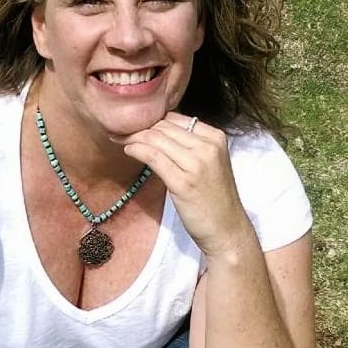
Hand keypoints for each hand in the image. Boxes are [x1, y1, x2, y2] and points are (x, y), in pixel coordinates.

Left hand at [117, 112, 249, 256]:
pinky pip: (154, 157)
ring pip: (156, 139)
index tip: (135, 125)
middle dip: (139, 127)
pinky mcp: (183, 182)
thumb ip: (190, 145)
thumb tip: (157, 131)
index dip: (151, 119)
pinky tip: (128, 150)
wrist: (227, 230)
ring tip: (120, 139)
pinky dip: (137, 150)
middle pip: (164, 126)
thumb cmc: (213, 198)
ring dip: (134, 137)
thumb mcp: (208, 163)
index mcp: (215, 137)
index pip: (175, 118)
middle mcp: (208, 146)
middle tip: (121, 131)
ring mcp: (197, 164)